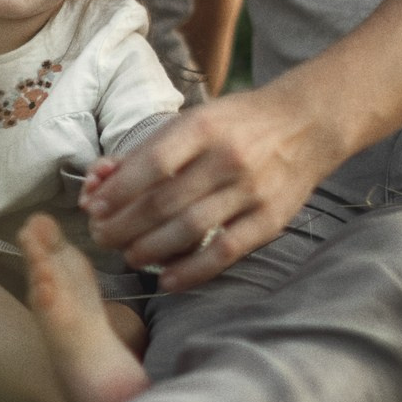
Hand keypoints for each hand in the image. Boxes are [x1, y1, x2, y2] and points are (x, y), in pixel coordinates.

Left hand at [80, 84, 342, 292]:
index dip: (118, 191)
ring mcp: (252, 192)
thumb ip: (146, 151)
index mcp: (204, 127)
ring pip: (190, 230)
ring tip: (129, 256)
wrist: (306, 124)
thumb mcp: (192, 120)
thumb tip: (99, 180)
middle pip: (165, 202)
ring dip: (151, 249)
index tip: (94, 208)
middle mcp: (228, 159)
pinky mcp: (270, 220)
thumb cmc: (238, 122)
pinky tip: (167, 280)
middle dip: (125, 226)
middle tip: (103, 237)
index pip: (152, 164)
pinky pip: (225, 252)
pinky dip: (192, 270)